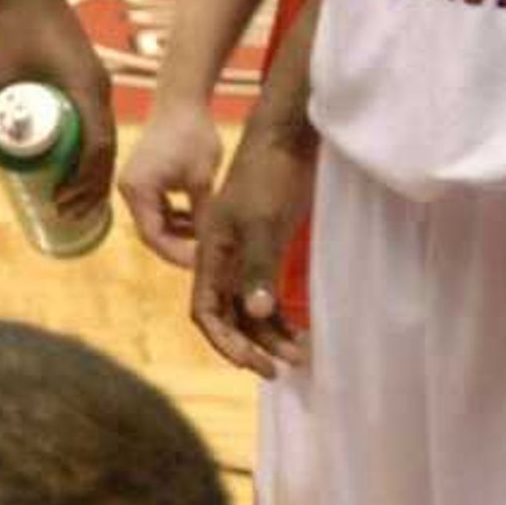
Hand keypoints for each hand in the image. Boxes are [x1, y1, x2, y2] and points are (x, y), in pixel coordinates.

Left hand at [0, 0, 118, 225]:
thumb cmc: (11, 27)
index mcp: (83, 88)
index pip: (95, 144)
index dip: (82, 179)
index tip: (61, 200)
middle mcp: (99, 90)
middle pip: (107, 150)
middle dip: (92, 187)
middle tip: (68, 214)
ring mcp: (98, 87)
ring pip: (108, 141)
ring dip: (96, 175)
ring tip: (77, 205)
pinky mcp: (91, 84)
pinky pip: (99, 127)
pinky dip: (94, 154)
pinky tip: (80, 175)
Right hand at [122, 95, 224, 267]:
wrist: (181, 100)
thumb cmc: (192, 135)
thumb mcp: (202, 179)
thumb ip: (204, 214)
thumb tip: (214, 247)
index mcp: (138, 191)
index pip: (154, 236)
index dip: (178, 254)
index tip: (203, 262)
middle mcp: (129, 190)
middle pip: (152, 232)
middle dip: (179, 246)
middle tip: (208, 257)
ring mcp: (135, 185)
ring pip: (156, 221)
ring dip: (180, 233)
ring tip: (207, 240)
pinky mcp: (144, 179)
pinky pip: (158, 208)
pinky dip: (177, 217)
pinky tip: (198, 220)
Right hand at [190, 114, 313, 378]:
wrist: (290, 135)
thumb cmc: (272, 173)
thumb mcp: (265, 221)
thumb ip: (258, 267)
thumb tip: (257, 314)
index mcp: (210, 252)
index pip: (205, 310)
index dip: (225, 342)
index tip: (255, 365)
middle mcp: (223, 257)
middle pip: (226, 315)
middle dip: (251, 345)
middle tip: (281, 370)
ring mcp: (245, 251)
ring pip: (248, 306)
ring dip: (269, 334)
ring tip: (299, 355)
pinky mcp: (267, 244)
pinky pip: (265, 290)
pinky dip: (280, 314)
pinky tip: (300, 328)